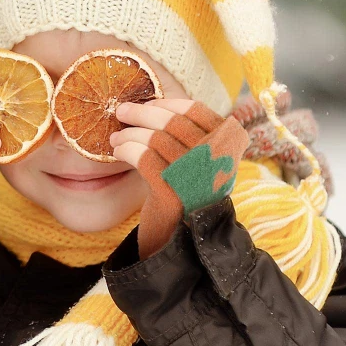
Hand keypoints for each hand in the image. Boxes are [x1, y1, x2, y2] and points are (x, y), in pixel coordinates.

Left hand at [110, 98, 248, 259]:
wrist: (181, 241)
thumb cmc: (185, 193)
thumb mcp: (196, 160)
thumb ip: (186, 134)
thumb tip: (150, 104)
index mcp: (229, 147)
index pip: (197, 111)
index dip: (168, 104)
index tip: (148, 104)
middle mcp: (218, 162)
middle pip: (174, 123)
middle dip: (142, 114)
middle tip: (122, 111)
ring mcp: (196, 177)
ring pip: (156, 139)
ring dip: (130, 134)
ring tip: (116, 137)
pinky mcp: (173, 194)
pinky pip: (144, 158)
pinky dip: (127, 150)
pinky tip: (118, 151)